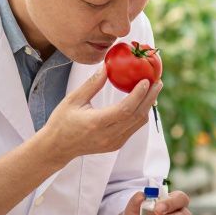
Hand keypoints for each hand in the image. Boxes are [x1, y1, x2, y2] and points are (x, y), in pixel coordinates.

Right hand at [40, 67, 161, 163]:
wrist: (57, 147)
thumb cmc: (62, 121)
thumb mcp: (73, 100)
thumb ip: (92, 84)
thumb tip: (107, 67)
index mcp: (96, 123)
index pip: (125, 109)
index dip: (138, 95)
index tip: (146, 80)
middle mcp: (108, 135)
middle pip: (137, 116)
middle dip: (150, 98)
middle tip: (158, 82)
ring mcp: (113, 142)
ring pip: (138, 123)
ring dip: (147, 106)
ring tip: (153, 89)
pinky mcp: (116, 145)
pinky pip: (133, 128)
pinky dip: (140, 114)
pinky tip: (142, 102)